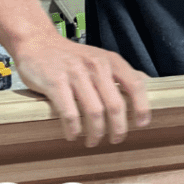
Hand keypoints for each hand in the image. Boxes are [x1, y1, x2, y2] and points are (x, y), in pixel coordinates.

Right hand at [11, 33, 150, 146]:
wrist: (38, 42)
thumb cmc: (72, 56)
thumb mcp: (100, 57)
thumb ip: (120, 71)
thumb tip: (146, 83)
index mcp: (111, 61)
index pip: (135, 85)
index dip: (142, 107)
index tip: (142, 124)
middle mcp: (96, 66)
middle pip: (115, 104)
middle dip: (118, 128)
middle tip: (116, 139)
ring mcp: (75, 74)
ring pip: (94, 112)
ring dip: (96, 132)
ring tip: (94, 141)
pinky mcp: (55, 83)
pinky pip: (69, 113)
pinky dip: (73, 129)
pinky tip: (73, 135)